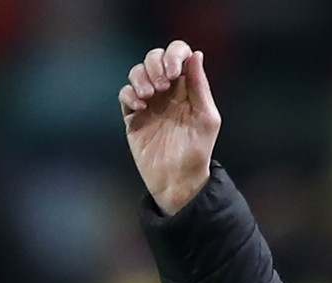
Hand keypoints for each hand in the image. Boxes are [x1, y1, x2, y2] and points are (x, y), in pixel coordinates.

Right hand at [120, 41, 219, 215]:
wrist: (177, 180)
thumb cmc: (197, 151)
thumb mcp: (206, 118)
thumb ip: (200, 87)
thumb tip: (195, 54)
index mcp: (187, 87)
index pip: (178, 54)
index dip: (174, 54)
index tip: (173, 72)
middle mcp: (167, 91)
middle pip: (154, 57)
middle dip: (155, 64)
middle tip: (162, 86)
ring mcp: (149, 102)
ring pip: (137, 72)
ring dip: (141, 77)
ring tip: (149, 96)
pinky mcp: (133, 117)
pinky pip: (125, 94)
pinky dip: (129, 94)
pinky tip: (139, 106)